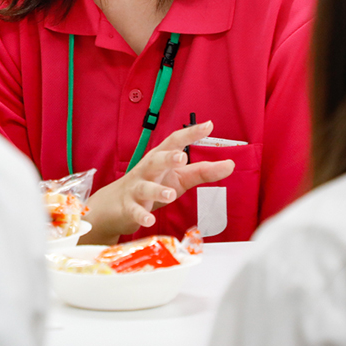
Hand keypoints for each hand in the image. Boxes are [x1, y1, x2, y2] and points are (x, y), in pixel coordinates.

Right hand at [80, 121, 234, 244]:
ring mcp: (136, 188)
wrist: (115, 205)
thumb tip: (230, 164)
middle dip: (168, 158)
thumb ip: (203, 171)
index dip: (191, 133)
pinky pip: (135, 211)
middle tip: (182, 157)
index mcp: (160, 159)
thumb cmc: (151, 185)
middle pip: (156, 160)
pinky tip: (148, 220)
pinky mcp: (129, 207)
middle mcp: (147, 170)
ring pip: (145, 187)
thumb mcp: (179, 177)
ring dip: (157, 190)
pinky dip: (141, 215)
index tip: (208, 125)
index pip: (175, 142)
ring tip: (170, 194)